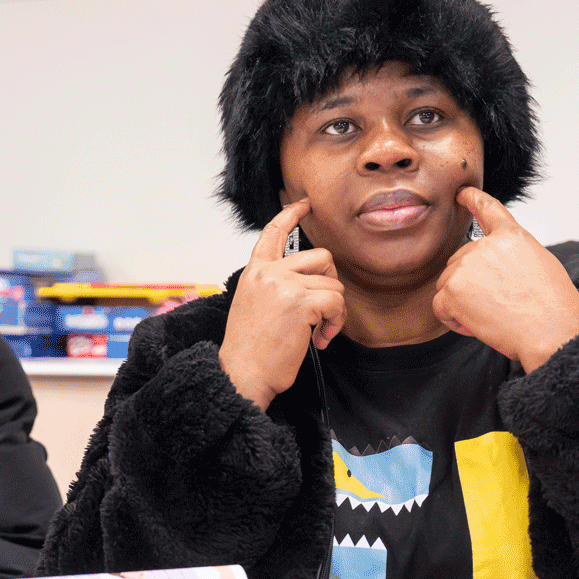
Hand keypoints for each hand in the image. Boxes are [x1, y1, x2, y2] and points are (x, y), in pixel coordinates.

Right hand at [218, 201, 345, 410]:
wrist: (242, 373)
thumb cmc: (249, 349)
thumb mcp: (253, 305)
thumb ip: (273, 285)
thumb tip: (307, 280)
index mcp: (254, 272)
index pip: (273, 233)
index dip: (291, 215)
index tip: (304, 204)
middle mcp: (268, 273)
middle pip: (321, 257)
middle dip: (330, 282)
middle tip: (322, 310)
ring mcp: (284, 284)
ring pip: (333, 283)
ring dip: (333, 312)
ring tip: (317, 333)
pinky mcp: (301, 302)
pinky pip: (337, 302)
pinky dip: (335, 323)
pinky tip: (319, 339)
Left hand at [433, 187, 578, 371]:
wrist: (551, 332)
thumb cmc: (552, 306)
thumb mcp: (540, 264)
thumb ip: (509, 254)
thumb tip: (492, 265)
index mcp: (511, 237)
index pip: (488, 209)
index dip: (472, 199)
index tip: (462, 193)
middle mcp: (485, 246)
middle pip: (460, 260)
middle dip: (472, 283)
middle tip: (501, 302)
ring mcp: (465, 266)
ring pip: (448, 283)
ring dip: (463, 302)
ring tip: (495, 314)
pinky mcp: (452, 290)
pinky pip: (440, 305)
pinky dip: (454, 319)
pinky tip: (477, 323)